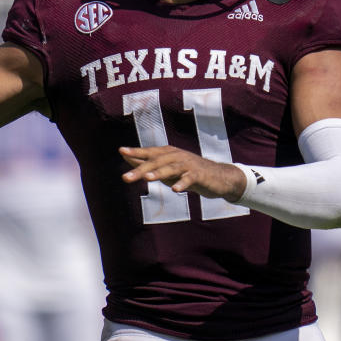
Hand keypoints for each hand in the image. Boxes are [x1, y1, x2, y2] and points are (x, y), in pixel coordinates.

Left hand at [120, 145, 247, 201]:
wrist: (218, 178)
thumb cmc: (188, 173)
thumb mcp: (167, 170)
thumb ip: (148, 165)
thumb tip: (127, 158)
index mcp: (168, 154)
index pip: (149, 152)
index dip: (136, 152)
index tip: (121, 151)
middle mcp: (177, 156)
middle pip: (157, 162)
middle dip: (140, 169)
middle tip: (125, 178)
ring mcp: (189, 165)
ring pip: (171, 168)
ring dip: (159, 173)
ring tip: (147, 178)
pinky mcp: (199, 175)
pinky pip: (190, 178)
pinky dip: (182, 183)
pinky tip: (175, 190)